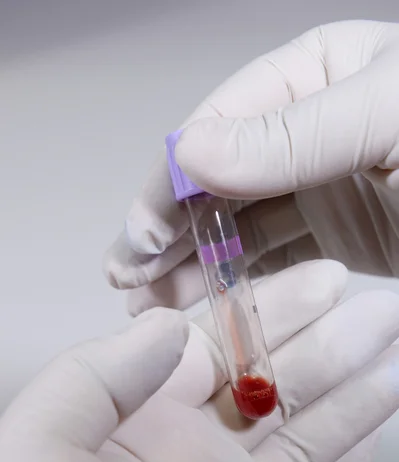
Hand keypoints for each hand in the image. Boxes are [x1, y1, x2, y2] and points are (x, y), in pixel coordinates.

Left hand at [1, 260, 398, 461]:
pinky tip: (379, 413)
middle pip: (271, 382)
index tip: (322, 281)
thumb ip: (96, 376)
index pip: (216, 344)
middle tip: (379, 308)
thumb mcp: (37, 452)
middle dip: (329, 341)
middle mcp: (188, 454)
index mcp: (138, 420)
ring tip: (394, 345)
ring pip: (306, 431)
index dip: (271, 309)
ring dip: (356, 389)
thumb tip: (167, 328)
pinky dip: (351, 456)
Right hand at [104, 19, 398, 315]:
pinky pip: (273, 258)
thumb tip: (190, 154)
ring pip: (238, 226)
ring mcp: (319, 186)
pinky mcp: (335, 235)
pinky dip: (235, 280)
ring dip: (190, 263)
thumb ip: (292, 134)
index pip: (221, 125)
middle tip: (126, 276)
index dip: (172, 181)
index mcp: (314, 74)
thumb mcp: (387, 118)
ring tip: (146, 301)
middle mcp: (306, 130)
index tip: (143, 234)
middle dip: (168, 230)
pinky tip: (199, 300)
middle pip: (218, 181)